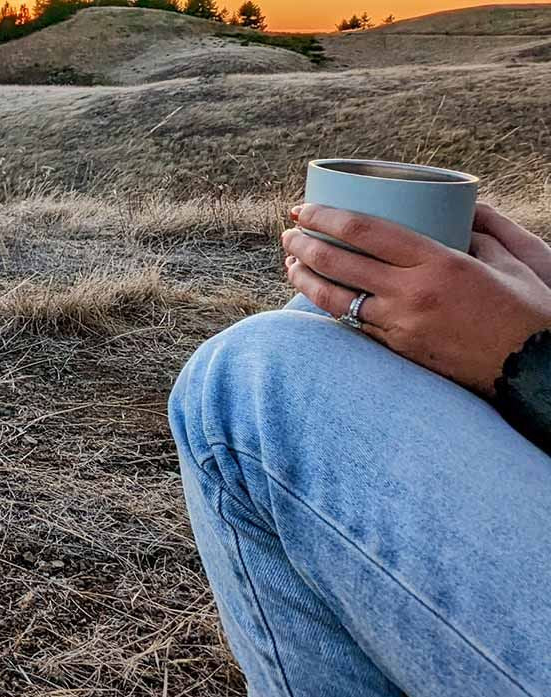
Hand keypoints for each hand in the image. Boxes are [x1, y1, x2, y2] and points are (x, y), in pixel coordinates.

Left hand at [282, 203, 550, 396]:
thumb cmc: (529, 312)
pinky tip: (317, 293)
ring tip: (290, 261)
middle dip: (304, 245)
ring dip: (305, 277)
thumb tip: (461, 210)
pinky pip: (354, 323)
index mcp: (438, 263)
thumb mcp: (512, 260)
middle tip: (288, 233)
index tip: (303, 208)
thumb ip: (482, 231)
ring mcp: (401, 325)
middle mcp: (412, 294)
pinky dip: (329, 305)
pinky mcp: (399, 349)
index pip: (364, 233)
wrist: (534, 371)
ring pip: (335, 299)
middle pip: (339, 263)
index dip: (325, 217)